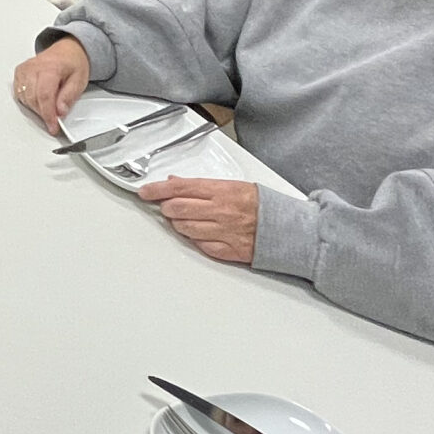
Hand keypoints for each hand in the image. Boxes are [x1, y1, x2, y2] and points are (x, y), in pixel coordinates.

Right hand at [11, 36, 90, 134]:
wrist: (67, 50)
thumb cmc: (73, 63)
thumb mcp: (79, 81)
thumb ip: (68, 97)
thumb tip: (60, 111)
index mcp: (50, 68)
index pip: (44, 96)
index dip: (48, 114)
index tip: (52, 126)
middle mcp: (34, 67)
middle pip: (32, 98)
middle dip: (43, 113)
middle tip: (55, 117)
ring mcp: (24, 69)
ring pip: (24, 97)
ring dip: (36, 107)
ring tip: (49, 104)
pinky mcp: (19, 72)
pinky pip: (19, 93)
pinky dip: (28, 100)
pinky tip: (38, 99)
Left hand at [137, 176, 258, 263]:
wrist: (288, 228)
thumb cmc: (262, 205)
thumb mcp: (233, 185)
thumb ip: (201, 186)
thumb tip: (175, 182)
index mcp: (221, 191)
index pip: (180, 188)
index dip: (157, 190)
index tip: (145, 192)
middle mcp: (220, 211)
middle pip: (178, 209)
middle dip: (167, 208)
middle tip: (166, 206)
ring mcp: (223, 232)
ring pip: (185, 229)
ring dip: (178, 224)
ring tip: (184, 219)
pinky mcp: (227, 251)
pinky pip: (200, 245)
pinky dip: (195, 239)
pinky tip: (198, 233)